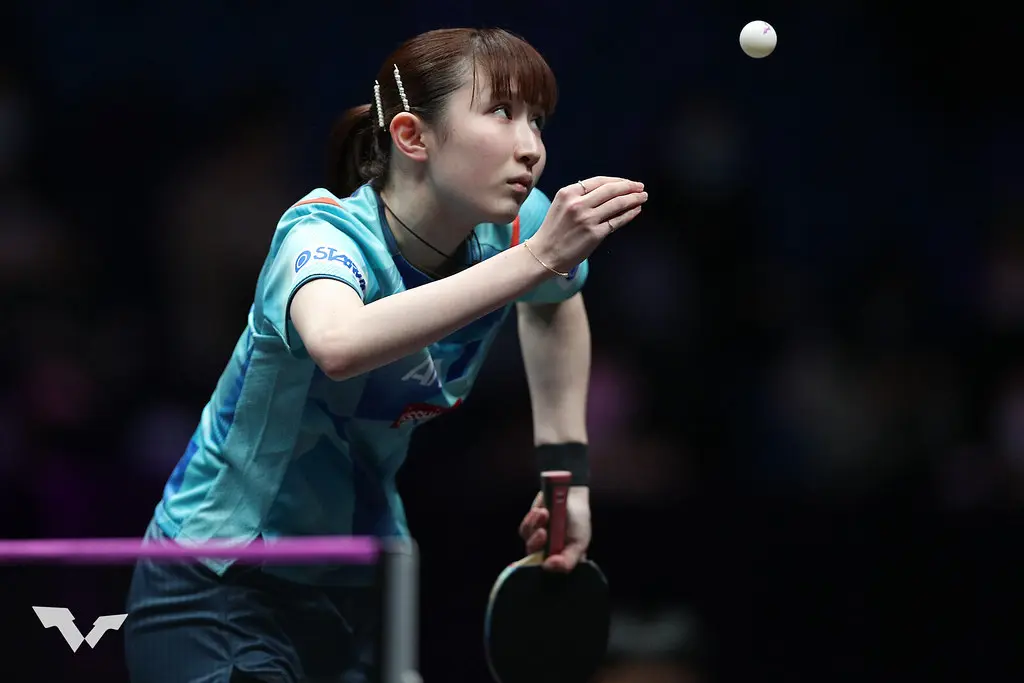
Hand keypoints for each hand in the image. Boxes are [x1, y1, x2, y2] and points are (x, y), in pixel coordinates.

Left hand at [517, 486, 591, 572]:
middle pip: (535, 560)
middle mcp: (548, 554)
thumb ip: (567, 561)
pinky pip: (524, 530)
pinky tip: (541, 511)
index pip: (550, 574)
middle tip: (543, 532)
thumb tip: (547, 567)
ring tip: (546, 513)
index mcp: (562, 561)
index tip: (547, 560)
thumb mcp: (579, 543)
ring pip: (529, 543)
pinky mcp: (530, 529)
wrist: (569, 494)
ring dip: (536, 527)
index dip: (546, 567)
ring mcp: (538, 542)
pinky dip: (531, 519)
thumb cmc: (578, 521)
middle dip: (538, 544)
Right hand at [529, 177, 647, 272]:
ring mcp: (587, 219)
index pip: (599, 181)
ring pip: (617, 204)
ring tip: (642, 197)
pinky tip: (635, 210)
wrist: (544, 254)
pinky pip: (617, 221)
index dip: (617, 180)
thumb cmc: (553, 231)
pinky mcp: (594, 234)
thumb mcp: (561, 206)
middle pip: (610, 190)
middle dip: (629, 187)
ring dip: (633, 199)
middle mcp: (578, 204)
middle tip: (640, 187)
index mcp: (568, 193)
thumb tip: (608, 192)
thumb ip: (580, 197)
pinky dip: (629, 214)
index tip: (628, 182)